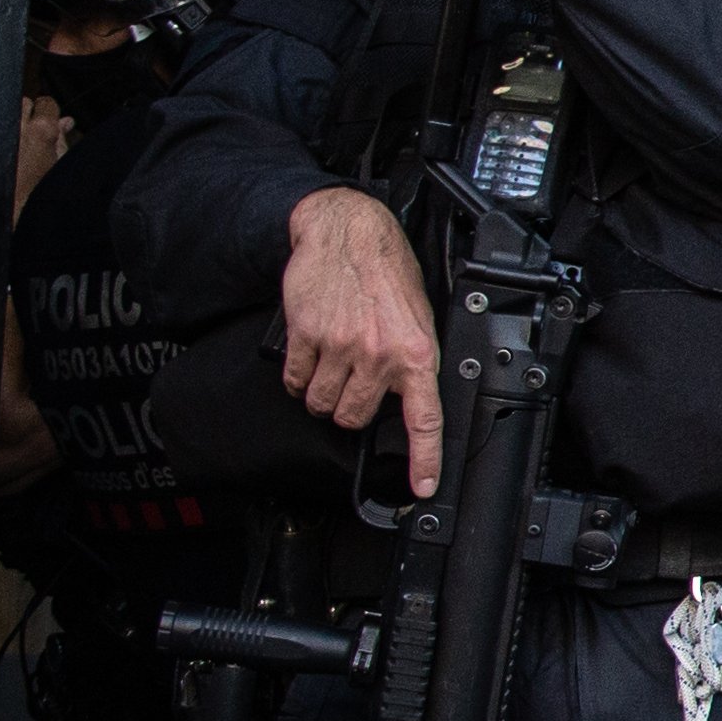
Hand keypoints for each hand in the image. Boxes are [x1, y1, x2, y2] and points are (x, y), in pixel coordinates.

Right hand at [279, 185, 446, 493]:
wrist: (349, 232)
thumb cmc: (387, 273)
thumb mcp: (419, 318)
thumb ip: (412, 362)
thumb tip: (407, 401)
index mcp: (417, 353)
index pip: (424, 419)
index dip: (425, 459)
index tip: (422, 488)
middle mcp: (380, 354)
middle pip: (354, 417)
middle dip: (350, 408)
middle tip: (352, 381)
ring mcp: (341, 346)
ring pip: (323, 404)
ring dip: (322, 394)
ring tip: (332, 364)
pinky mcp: (307, 336)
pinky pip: (296, 381)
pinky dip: (299, 376)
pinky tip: (311, 354)